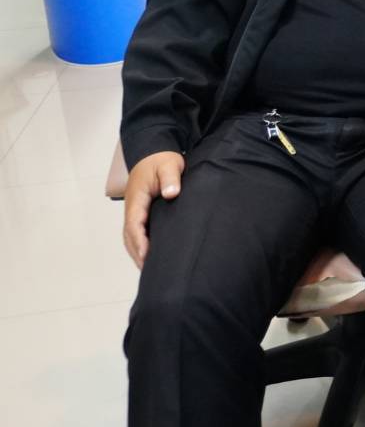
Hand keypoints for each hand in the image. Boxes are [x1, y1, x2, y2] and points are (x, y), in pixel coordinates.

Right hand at [122, 151, 184, 268]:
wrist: (154, 153)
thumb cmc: (161, 160)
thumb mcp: (168, 165)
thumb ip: (170, 178)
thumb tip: (171, 194)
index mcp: (137, 199)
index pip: (134, 225)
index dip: (139, 242)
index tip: (146, 257)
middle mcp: (133, 208)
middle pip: (130, 236)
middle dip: (138, 254)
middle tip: (150, 273)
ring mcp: (136, 212)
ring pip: (133, 237)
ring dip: (139, 253)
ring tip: (150, 271)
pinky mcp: (142, 213)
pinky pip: (140, 232)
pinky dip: (142, 246)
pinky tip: (153, 256)